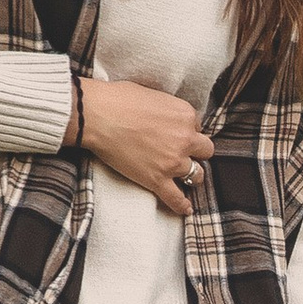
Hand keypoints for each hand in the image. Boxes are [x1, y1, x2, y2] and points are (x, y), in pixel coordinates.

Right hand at [78, 76, 213, 220]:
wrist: (97, 117)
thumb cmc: (118, 100)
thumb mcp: (154, 95)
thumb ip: (168, 109)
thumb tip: (166, 118)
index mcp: (185, 115)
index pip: (196, 126)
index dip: (185, 130)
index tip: (173, 132)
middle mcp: (185, 139)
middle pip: (205, 151)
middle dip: (195, 151)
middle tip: (181, 152)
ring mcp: (172, 162)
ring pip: (196, 175)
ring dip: (191, 175)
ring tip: (184, 176)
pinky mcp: (157, 180)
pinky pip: (176, 198)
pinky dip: (182, 205)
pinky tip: (186, 209)